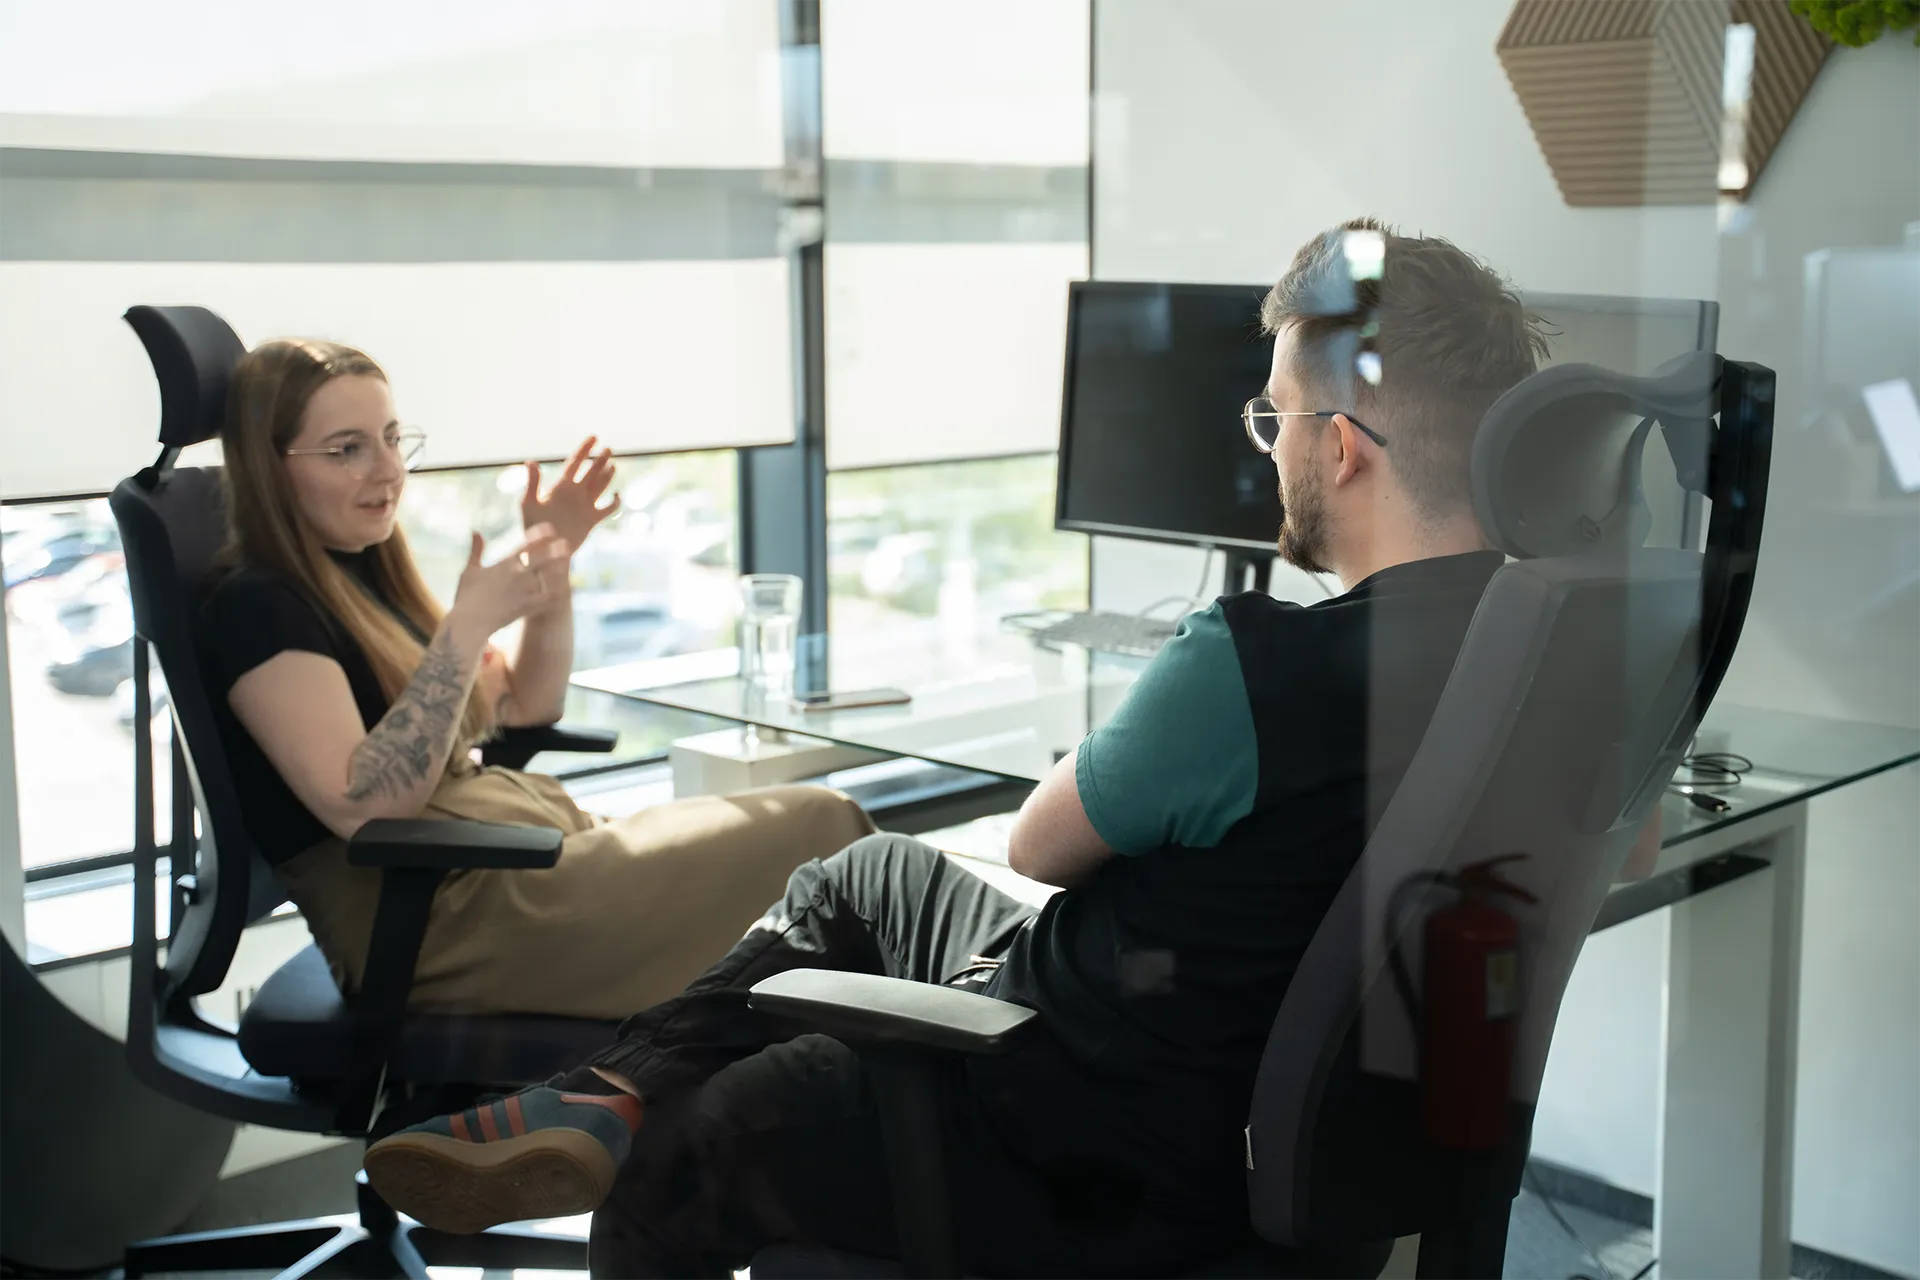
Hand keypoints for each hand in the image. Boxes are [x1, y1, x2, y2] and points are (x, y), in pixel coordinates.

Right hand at [448, 524, 570, 643]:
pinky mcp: (527, 608)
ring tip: (569, 562)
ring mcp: (523, 592)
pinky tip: (568, 589)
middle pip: (540, 559)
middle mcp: (516, 575)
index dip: (538, 535)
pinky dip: (557, 594)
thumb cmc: (466, 597)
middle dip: (554, 550)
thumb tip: (475, 531)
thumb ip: (475, 550)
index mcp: (504, 565)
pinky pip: (547, 600)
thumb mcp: (469, 570)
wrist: (469, 624)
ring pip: (547, 577)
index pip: (524, 545)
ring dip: (559, 569)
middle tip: (566, 543)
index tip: (550, 528)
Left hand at [523, 436, 618, 553]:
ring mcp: (585, 506)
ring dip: (607, 476)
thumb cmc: (532, 527)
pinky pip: (607, 509)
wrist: (544, 551)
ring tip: (613, 465)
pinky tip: (617, 495)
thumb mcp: (529, 503)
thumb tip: (531, 461)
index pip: (575, 463)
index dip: (584, 449)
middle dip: (599, 460)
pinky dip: (614, 503)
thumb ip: (532, 482)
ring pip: (600, 486)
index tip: (594, 437)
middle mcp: (575, 493)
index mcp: (561, 487)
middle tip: (609, 449)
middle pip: (591, 472)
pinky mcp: (592, 520)